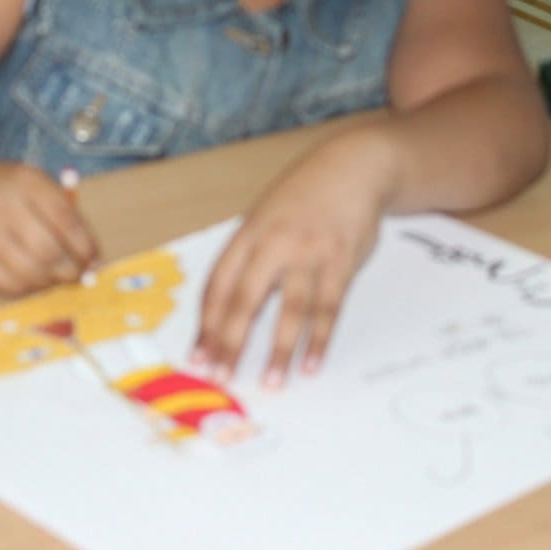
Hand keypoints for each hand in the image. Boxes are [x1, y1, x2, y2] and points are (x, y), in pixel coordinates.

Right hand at [0, 162, 98, 295]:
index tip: (94, 258)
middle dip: (72, 269)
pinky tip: (33, 280)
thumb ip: (57, 206)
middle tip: (78, 274)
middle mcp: (3, 204)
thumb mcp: (22, 180)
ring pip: (33, 272)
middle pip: (52, 250)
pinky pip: (10, 285)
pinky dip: (29, 287)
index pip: (67, 219)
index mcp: (23, 180)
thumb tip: (92, 253)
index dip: (86, 245)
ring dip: (52, 281)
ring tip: (56, 277)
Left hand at [191, 131, 395, 387]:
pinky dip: (319, 339)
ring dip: (280, 350)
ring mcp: (309, 254)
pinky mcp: (341, 262)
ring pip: (291, 310)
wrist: (352, 167)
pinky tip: (311, 364)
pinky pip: (328, 308)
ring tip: (271, 382)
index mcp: (248, 234)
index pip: (219, 285)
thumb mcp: (264, 217)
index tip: (199, 356)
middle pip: (247, 300)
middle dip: (232, 343)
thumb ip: (246, 257)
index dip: (207, 324)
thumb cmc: (302, 197)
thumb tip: (223, 310)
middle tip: (223, 377)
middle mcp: (275, 244)